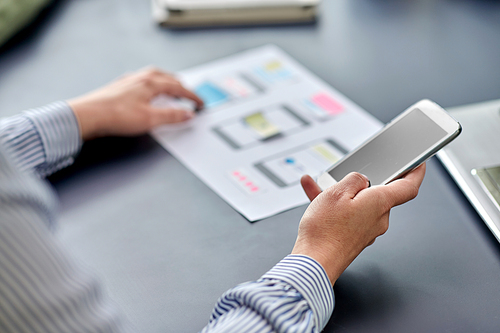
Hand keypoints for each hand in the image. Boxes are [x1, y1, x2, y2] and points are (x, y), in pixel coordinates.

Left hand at [68, 68, 203, 140]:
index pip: (178, 88)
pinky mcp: (118, 88)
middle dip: (181, 86)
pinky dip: (150, 84)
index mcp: (150, 83)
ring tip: (170, 87)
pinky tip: (146, 91)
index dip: (192, 96)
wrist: (88, 116)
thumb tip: (187, 114)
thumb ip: (172, 116)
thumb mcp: (150, 119)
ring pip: (153, 76)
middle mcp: (139, 78)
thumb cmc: (115, 115)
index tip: (200, 103)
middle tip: (189, 94)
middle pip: (167, 78)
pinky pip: (140, 81)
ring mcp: (127, 82)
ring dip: (165, 82)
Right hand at [292, 164, 425, 284]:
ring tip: (319, 189)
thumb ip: (354, 178)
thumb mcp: (337, 192)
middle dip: (361, 184)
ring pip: (358, 204)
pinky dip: (335, 208)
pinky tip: (316, 201)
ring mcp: (367, 231)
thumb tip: (362, 179)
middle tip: (342, 176)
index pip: (408, 186)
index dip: (416, 172)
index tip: (418, 163)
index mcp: (380, 203)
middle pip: (377, 193)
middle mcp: (378, 218)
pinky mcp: (355, 239)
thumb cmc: (325, 231)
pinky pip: (348, 217)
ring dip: (340, 195)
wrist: (314, 262)